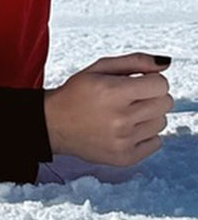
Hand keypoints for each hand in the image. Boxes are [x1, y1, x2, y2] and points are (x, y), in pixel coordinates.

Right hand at [44, 53, 172, 166]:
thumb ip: (135, 61)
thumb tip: (165, 63)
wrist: (53, 124)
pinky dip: (145, 134)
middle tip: (133, 97)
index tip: (140, 82)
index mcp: (113, 92)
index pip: (161, 84)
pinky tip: (127, 129)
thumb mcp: (99, 68)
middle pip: (165, 103)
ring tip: (127, 113)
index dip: (152, 80)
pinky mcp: (125, 157)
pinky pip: (156, 142)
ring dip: (149, 116)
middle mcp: (120, 118)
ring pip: (161, 123)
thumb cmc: (76, 93)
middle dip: (152, 96)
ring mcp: (123, 141)